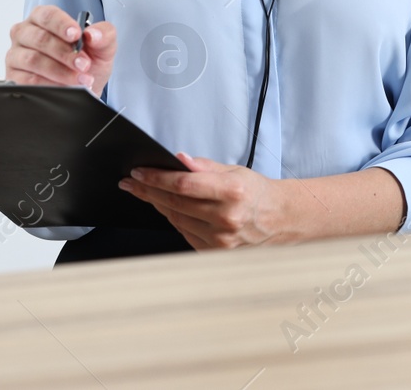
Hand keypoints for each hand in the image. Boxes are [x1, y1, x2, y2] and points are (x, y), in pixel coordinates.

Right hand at [5, 4, 114, 96]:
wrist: (83, 87)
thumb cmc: (88, 60)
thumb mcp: (103, 46)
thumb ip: (104, 34)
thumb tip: (93, 34)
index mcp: (42, 18)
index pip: (48, 15)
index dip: (62, 24)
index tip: (77, 35)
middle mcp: (25, 33)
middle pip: (40, 39)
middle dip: (65, 53)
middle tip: (84, 64)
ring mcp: (16, 55)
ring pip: (34, 60)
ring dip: (60, 71)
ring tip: (81, 79)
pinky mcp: (14, 76)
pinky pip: (28, 81)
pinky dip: (49, 84)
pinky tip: (65, 88)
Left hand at [120, 153, 290, 248]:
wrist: (278, 220)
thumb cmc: (256, 193)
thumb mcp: (234, 171)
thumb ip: (204, 166)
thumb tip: (178, 159)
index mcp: (232, 193)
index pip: (183, 185)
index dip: (156, 178)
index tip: (138, 173)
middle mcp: (226, 219)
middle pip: (174, 203)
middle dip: (148, 190)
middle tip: (131, 182)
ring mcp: (219, 240)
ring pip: (175, 219)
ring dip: (157, 204)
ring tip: (145, 192)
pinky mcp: (214, 252)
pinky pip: (183, 232)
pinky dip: (172, 218)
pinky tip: (167, 207)